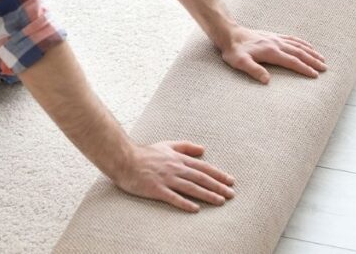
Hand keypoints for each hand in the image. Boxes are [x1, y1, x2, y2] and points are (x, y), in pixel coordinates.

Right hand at [110, 141, 234, 212]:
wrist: (124, 159)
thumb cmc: (145, 153)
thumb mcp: (167, 145)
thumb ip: (185, 146)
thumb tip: (203, 149)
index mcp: (178, 158)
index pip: (203, 167)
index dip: (218, 174)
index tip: (230, 180)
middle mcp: (175, 168)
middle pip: (201, 178)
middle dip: (218, 186)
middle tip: (231, 194)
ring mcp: (166, 179)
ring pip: (191, 188)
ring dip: (207, 195)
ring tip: (220, 201)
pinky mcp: (156, 189)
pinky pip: (173, 197)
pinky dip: (185, 203)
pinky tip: (195, 209)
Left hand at [219, 26, 326, 83]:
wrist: (229, 34)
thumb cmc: (234, 51)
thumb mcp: (240, 63)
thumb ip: (254, 70)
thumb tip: (267, 81)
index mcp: (271, 51)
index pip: (292, 61)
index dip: (304, 68)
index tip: (315, 75)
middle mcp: (276, 43)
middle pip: (299, 52)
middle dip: (313, 60)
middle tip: (325, 68)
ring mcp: (276, 38)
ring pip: (298, 45)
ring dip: (311, 52)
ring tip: (321, 58)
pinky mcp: (273, 36)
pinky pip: (292, 39)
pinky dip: (302, 43)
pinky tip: (307, 46)